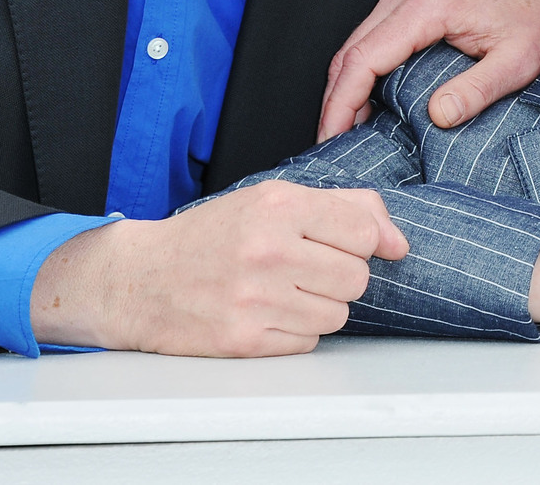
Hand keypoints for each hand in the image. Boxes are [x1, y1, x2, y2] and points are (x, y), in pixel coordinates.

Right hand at [29, 181, 409, 355]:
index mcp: (278, 206)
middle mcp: (268, 250)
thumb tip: (399, 243)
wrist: (140, 278)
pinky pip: (308, 341)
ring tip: (283, 290)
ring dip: (319, 306)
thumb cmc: (212, 236)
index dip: (359, 242)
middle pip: (356, 278)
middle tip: (304, 268)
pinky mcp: (244, 340)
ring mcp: (256, 298)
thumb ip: (346, 208)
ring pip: (338, 314)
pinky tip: (267, 313)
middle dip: (338, 276)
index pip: (364, 232)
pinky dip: (296, 331)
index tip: (337, 244)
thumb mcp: (273, 199)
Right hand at [319, 0, 539, 137]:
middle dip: (335, 100)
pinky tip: (367, 103)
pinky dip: (362, 70)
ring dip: (345, 87)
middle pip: (351, 52)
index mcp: (429, 6)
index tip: (330, 138)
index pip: (364, 59)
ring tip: (344, 132)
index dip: (341, 103)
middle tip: (330, 145)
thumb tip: (438, 116)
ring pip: (358, 44)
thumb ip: (478, 89)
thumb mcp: (518, 62)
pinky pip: (374, 37)